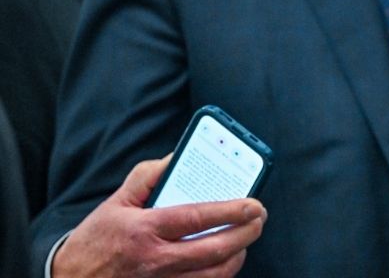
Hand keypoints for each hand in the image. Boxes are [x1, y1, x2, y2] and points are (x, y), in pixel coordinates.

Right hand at [52, 156, 265, 277]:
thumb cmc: (96, 239)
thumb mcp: (116, 202)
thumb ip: (148, 176)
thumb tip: (177, 157)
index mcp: (144, 230)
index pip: (197, 218)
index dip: (231, 211)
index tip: (254, 203)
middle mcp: (155, 260)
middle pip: (215, 250)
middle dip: (246, 233)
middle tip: (259, 219)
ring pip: (215, 275)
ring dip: (238, 255)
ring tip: (245, 238)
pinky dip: (220, 274)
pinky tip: (225, 259)